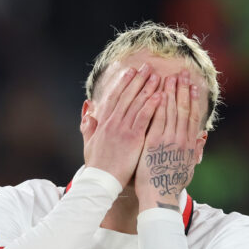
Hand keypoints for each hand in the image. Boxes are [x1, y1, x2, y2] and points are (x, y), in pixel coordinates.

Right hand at [82, 64, 161, 185]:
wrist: (101, 182)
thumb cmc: (97, 167)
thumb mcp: (89, 144)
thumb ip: (88, 127)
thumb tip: (88, 112)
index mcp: (103, 123)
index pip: (114, 98)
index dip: (122, 83)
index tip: (130, 71)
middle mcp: (113, 123)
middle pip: (127, 96)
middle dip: (137, 80)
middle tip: (147, 66)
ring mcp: (123, 130)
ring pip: (136, 103)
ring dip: (147, 88)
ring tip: (157, 75)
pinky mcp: (133, 139)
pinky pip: (144, 118)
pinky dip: (152, 105)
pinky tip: (160, 95)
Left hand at [134, 71, 203, 210]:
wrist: (160, 197)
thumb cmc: (171, 185)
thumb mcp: (188, 168)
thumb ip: (195, 150)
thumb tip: (203, 136)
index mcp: (189, 144)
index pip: (192, 116)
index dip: (192, 99)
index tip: (192, 85)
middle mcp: (180, 139)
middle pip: (183, 108)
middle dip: (182, 89)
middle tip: (182, 72)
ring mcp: (167, 139)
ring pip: (170, 110)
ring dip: (170, 92)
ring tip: (169, 76)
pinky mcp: (153, 142)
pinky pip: (156, 119)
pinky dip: (157, 105)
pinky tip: (156, 93)